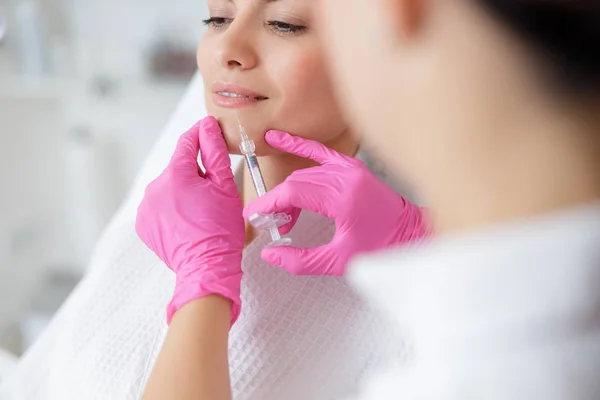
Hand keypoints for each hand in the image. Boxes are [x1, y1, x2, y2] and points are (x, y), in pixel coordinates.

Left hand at [136, 117, 244, 324]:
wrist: (206, 266)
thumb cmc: (220, 230)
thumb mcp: (225, 187)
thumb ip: (214, 152)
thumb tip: (207, 127)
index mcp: (175, 175)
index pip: (187, 142)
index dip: (201, 134)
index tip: (209, 130)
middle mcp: (154, 187)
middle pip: (178, 168)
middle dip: (194, 173)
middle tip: (213, 191)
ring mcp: (146, 207)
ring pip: (168, 187)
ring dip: (182, 191)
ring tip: (200, 211)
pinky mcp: (143, 223)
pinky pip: (159, 205)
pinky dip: (172, 208)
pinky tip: (187, 221)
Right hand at [244, 131, 429, 275]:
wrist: (408, 232)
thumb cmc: (379, 246)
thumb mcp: (337, 261)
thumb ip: (300, 261)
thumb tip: (271, 254)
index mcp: (342, 199)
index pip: (292, 193)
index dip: (268, 204)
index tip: (253, 215)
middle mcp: (345, 178)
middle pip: (296, 182)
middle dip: (278, 204)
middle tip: (272, 225)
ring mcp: (349, 168)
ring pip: (304, 172)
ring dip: (289, 192)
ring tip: (284, 216)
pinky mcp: (351, 165)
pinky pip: (318, 150)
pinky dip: (297, 145)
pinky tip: (277, 138)